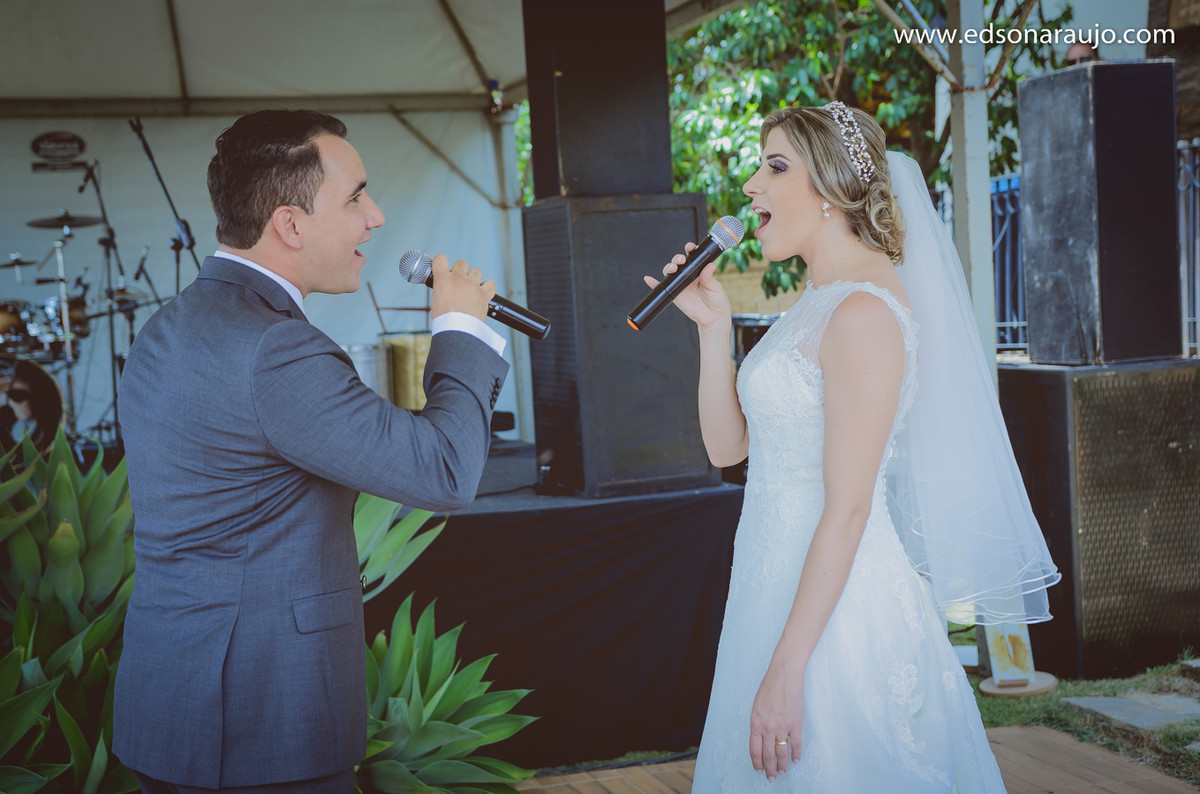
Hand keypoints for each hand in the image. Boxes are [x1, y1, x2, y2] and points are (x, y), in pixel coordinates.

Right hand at [429, 254, 496, 321]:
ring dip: (474, 278)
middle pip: (462, 263)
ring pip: (476, 271)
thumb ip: (442, 290)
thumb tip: (445, 290)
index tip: (443, 268)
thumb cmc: (445, 321)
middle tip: (459, 283)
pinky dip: (488, 287)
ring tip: (471, 290)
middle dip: (461, 271)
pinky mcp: (484, 294)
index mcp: (442, 280)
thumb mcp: (435, 302)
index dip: (442, 263)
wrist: (458, 331)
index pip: (440, 259)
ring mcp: (472, 285)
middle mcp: (458, 279)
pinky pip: (491, 283)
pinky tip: (484, 293)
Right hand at [642, 242, 730, 329]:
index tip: (690, 247)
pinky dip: (653, 284)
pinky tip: (648, 279)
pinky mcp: (675, 295)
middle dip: (677, 259)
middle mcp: (688, 276)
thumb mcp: (715, 287)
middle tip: (682, 260)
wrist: (714, 318)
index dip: (690, 250)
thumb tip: (710, 265)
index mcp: (699, 271)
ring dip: (668, 268)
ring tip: (672, 269)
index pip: (692, 257)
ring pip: (670, 273)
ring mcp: (681, 285)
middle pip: (678, 263)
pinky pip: (662, 289)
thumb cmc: (717, 300)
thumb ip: (709, 277)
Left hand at [749, 658, 803, 780]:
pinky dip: (796, 754)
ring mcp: (782, 726)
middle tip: (771, 778)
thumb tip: (760, 737)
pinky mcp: (795, 723)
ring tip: (782, 772)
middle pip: (768, 755)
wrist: (784, 675)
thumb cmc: (769, 687)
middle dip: (769, 769)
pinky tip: (796, 760)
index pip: (755, 750)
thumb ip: (758, 722)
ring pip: (782, 752)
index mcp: (755, 723)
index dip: (757, 763)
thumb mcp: (757, 706)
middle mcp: (767, 727)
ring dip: (782, 765)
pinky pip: (796, 744)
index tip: (759, 770)